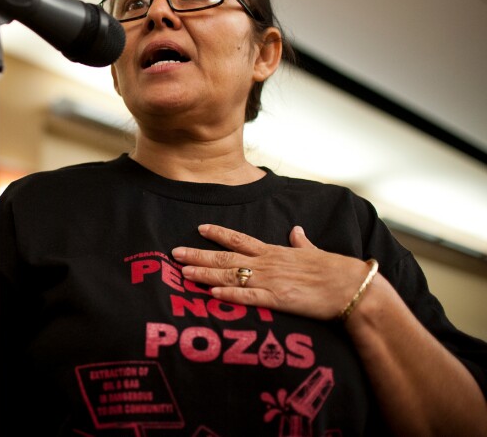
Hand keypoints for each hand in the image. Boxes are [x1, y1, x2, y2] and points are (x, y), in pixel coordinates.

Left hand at [171, 224, 370, 320]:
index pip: (240, 239)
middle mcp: (268, 263)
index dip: (218, 234)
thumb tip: (296, 230)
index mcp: (275, 251)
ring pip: (230, 276)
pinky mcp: (278, 299)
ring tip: (183, 272)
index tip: (199, 228)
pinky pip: (248, 297)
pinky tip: (212, 293)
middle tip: (174, 253)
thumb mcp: (315, 251)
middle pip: (226, 257)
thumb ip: (301, 242)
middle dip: (198, 255)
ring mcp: (271, 280)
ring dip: (205, 274)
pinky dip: (229, 295)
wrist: (353, 287)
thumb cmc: (337, 270)